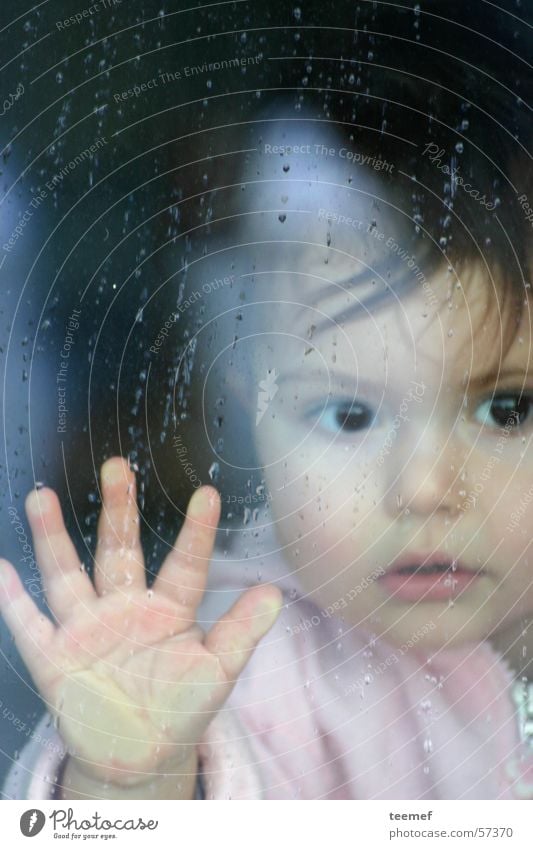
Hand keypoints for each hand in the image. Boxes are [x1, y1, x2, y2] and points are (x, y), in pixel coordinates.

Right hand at [0, 457, 281, 787]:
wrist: (140, 753)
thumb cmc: (182, 706)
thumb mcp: (217, 671)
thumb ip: (241, 631)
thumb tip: (275, 593)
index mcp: (168, 610)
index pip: (185, 565)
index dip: (197, 533)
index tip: (209, 495)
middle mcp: (124, 609)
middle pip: (119, 551)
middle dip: (118, 510)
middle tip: (118, 465)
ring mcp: (87, 630)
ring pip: (67, 576)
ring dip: (53, 538)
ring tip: (42, 496)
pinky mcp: (55, 659)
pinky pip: (30, 625)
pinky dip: (13, 601)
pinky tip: (2, 570)